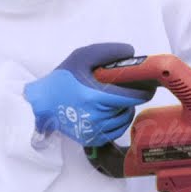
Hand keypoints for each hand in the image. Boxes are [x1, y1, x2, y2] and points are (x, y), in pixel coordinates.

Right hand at [23, 43, 153, 146]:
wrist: (41, 104)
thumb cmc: (62, 79)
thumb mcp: (81, 57)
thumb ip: (107, 51)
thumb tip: (131, 52)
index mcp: (95, 96)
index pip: (132, 97)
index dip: (144, 91)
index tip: (149, 86)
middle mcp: (97, 117)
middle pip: (129, 107)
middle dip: (130, 97)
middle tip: (122, 89)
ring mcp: (94, 131)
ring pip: (124, 120)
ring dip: (124, 109)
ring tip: (113, 99)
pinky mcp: (92, 140)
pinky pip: (116, 131)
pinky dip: (117, 121)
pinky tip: (109, 112)